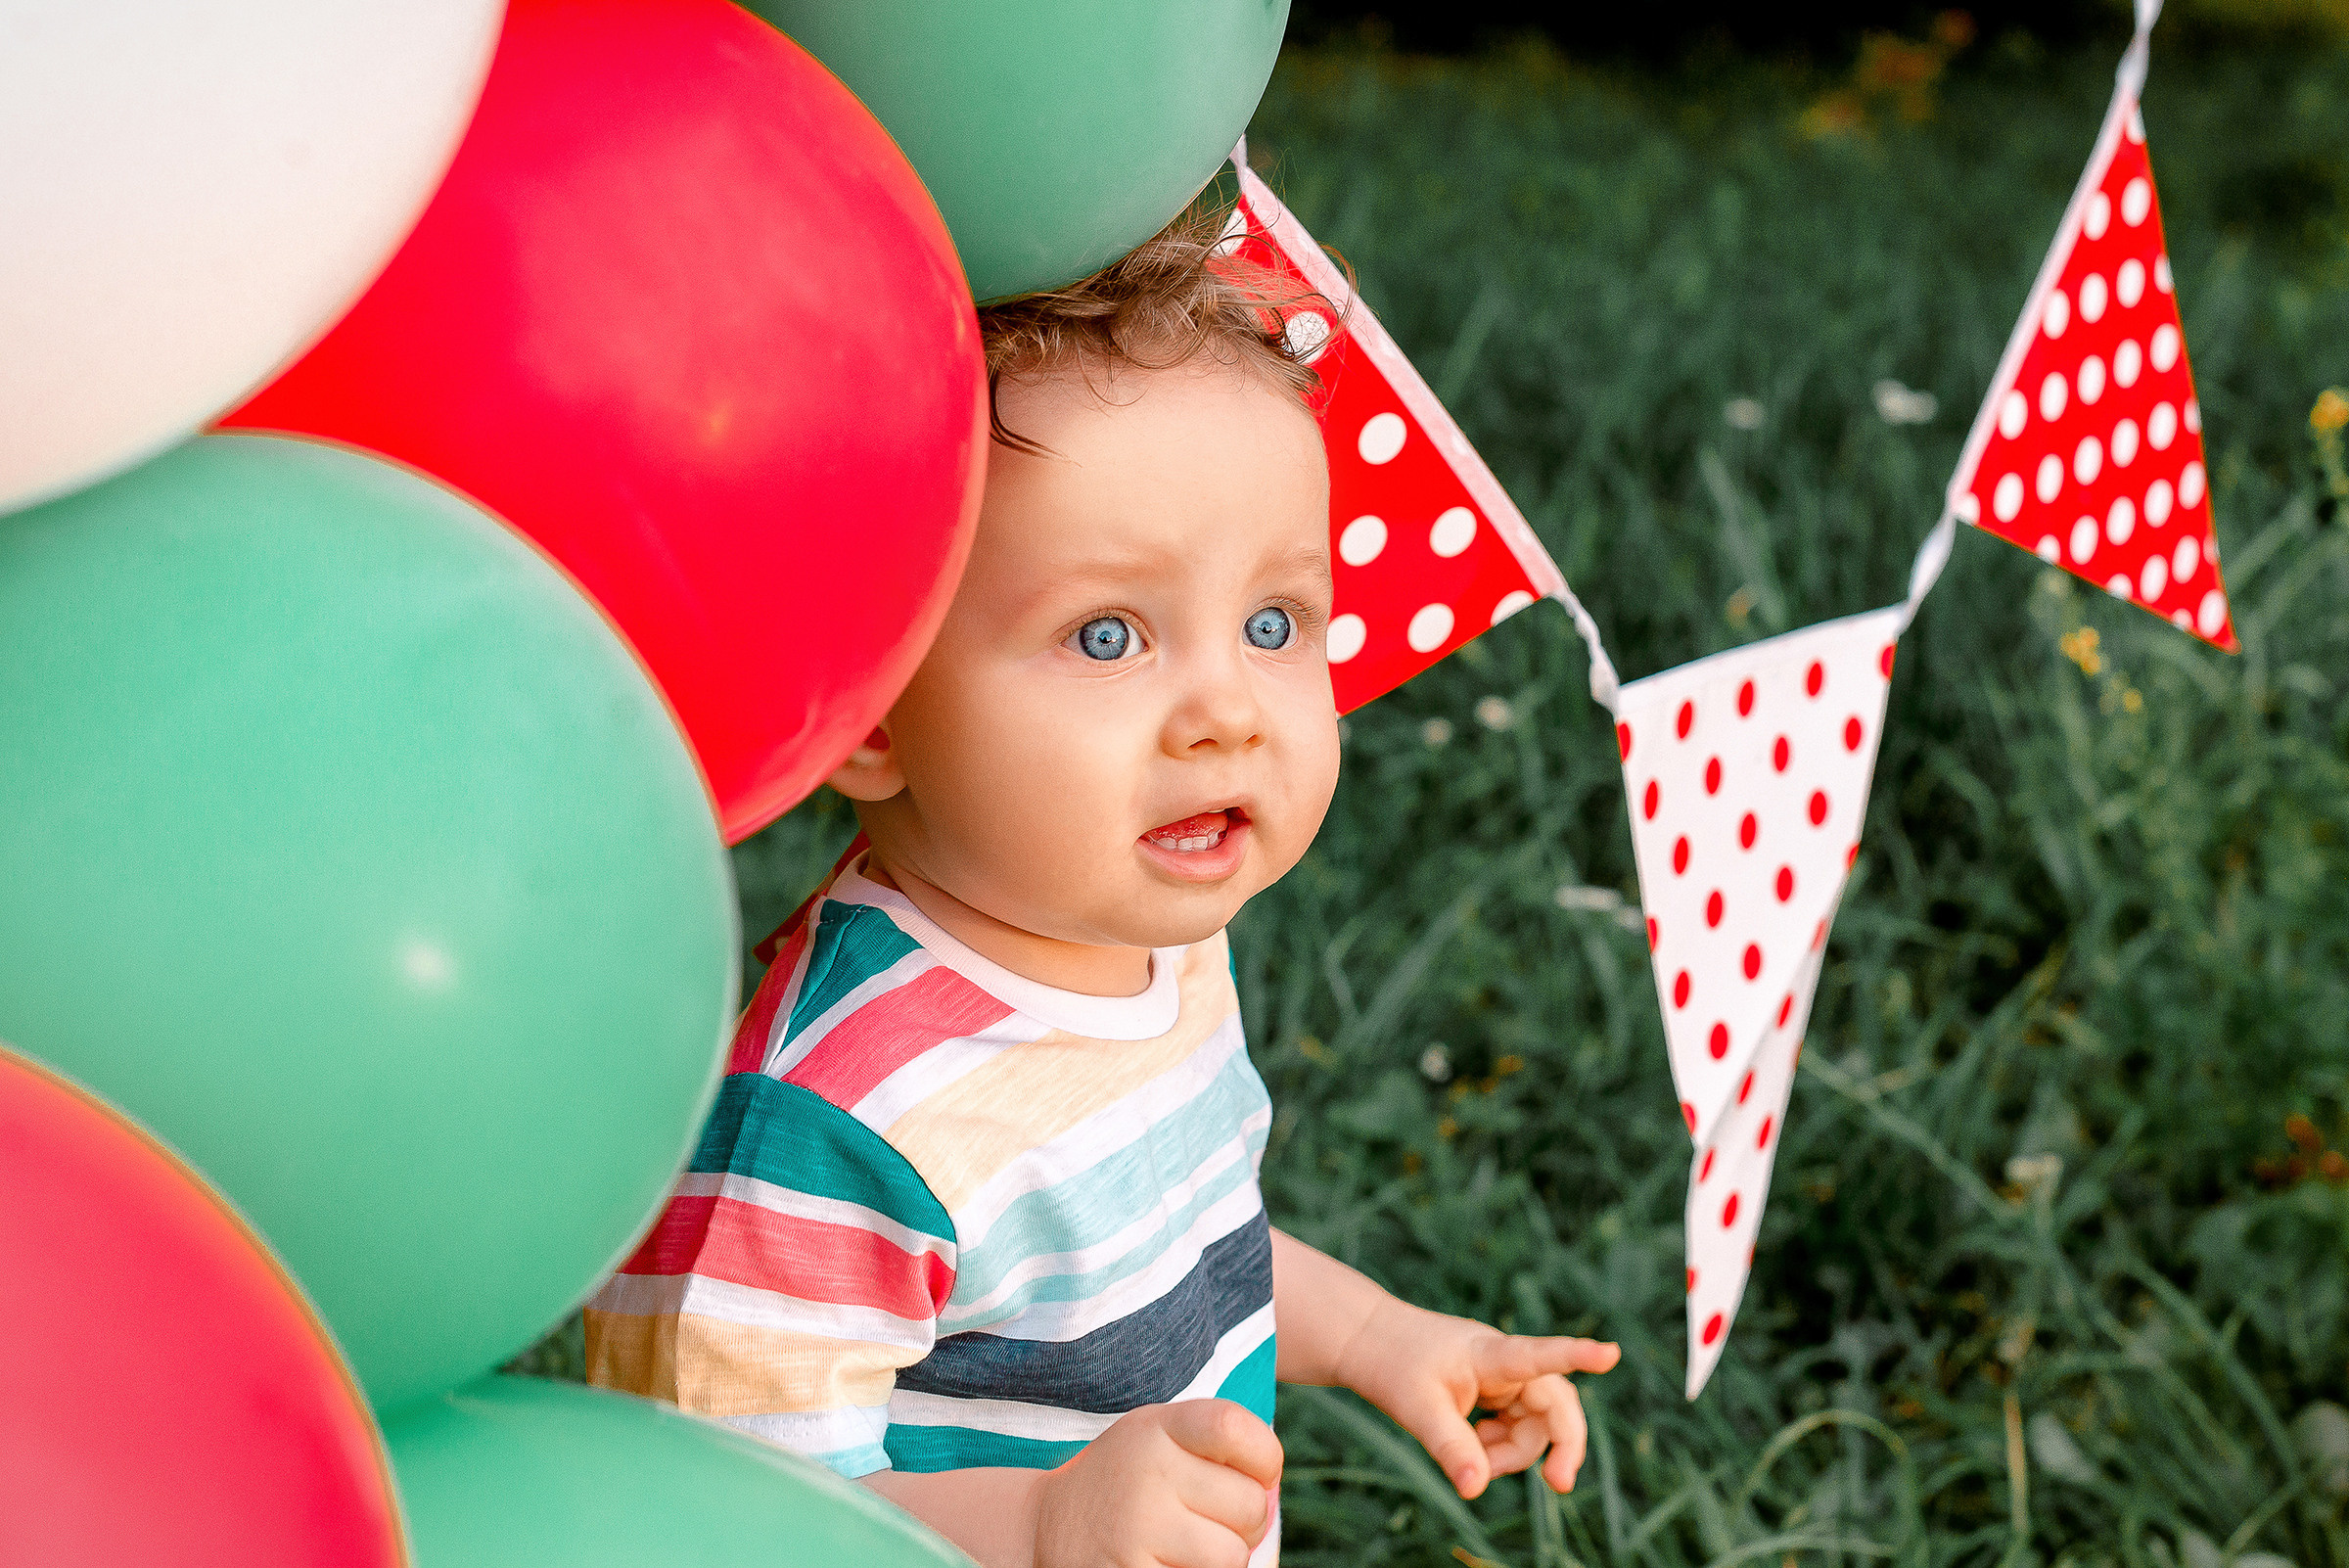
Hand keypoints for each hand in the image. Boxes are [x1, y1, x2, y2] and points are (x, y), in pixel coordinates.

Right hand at [1032, 1399, 1283, 1567]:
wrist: (1043, 1530)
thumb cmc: (1126, 1485)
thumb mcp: (1157, 1441)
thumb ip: (1214, 1447)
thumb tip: (1271, 1490)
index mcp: (1155, 1429)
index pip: (1235, 1427)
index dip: (1264, 1457)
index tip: (1256, 1474)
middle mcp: (1144, 1473)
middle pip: (1249, 1504)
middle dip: (1247, 1523)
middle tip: (1213, 1523)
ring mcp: (1136, 1529)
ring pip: (1232, 1556)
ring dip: (1223, 1561)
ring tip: (1190, 1550)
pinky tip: (1167, 1565)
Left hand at [1333, 1298, 1618, 1499]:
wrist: (1369, 1340)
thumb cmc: (1393, 1363)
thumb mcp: (1416, 1408)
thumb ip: (1450, 1446)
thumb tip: (1475, 1489)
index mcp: (1490, 1354)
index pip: (1538, 1356)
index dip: (1576, 1355)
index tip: (1609, 1353)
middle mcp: (1506, 1363)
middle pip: (1555, 1407)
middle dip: (1559, 1446)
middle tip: (1557, 1485)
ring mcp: (1503, 1378)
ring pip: (1533, 1426)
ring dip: (1511, 1453)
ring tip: (1470, 1455)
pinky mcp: (1496, 1391)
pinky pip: (1515, 1428)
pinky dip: (1498, 1447)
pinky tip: (1470, 1445)